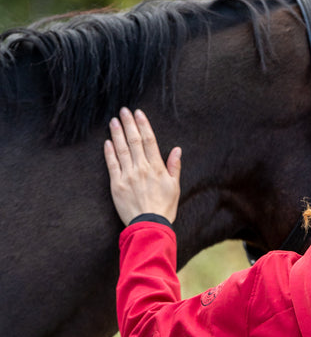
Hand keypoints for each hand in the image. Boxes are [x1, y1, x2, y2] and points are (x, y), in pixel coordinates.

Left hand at [104, 108, 181, 225]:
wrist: (150, 226)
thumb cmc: (164, 208)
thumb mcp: (175, 187)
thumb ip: (174, 167)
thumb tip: (177, 150)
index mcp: (157, 168)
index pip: (149, 141)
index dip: (143, 125)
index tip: (138, 113)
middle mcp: (142, 168)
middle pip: (134, 141)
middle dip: (129, 124)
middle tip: (123, 110)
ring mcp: (128, 176)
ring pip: (122, 150)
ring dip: (117, 134)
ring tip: (113, 121)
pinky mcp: (117, 185)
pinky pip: (112, 165)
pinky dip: (109, 152)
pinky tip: (107, 142)